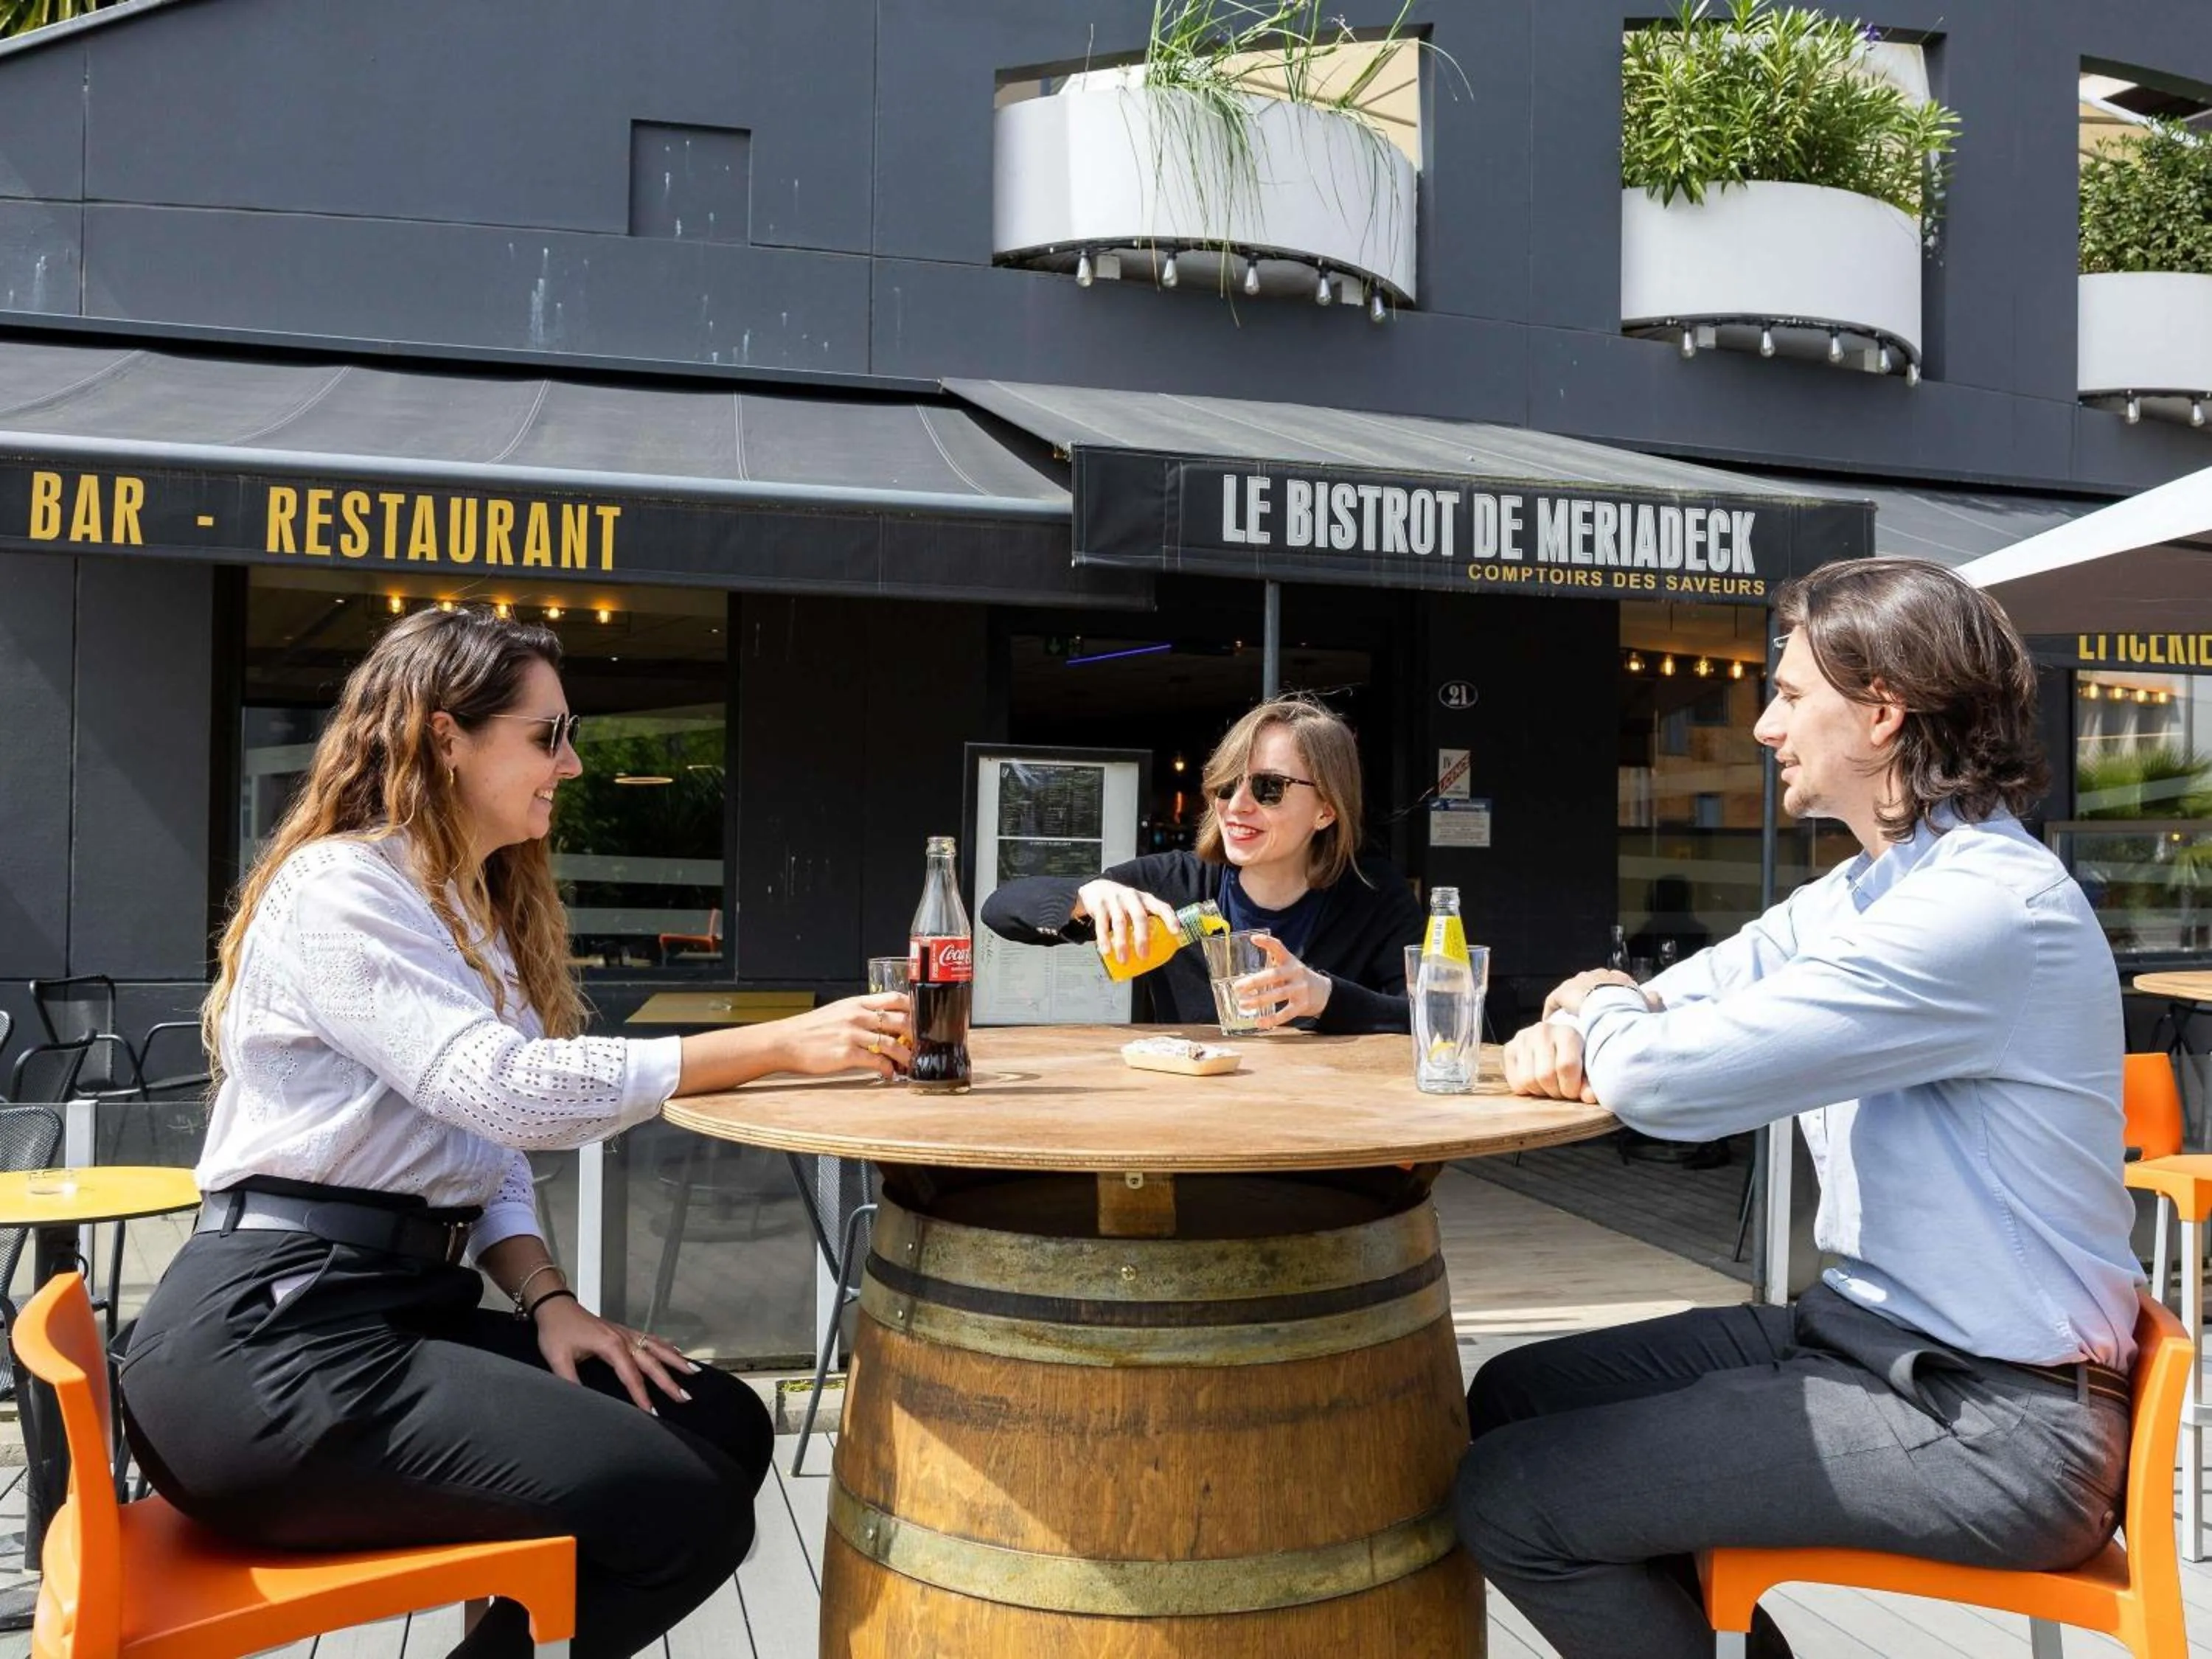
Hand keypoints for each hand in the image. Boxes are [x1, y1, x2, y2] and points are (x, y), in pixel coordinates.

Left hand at [533, 1294, 699, 1413]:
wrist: (555, 1307)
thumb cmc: (556, 1332)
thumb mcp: (558, 1358)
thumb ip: (570, 1381)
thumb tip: (581, 1402)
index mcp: (610, 1346)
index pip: (631, 1375)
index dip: (642, 1395)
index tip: (653, 1413)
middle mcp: (623, 1338)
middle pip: (651, 1363)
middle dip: (669, 1381)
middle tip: (685, 1397)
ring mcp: (626, 1333)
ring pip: (656, 1348)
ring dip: (675, 1360)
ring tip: (693, 1372)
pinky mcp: (624, 1331)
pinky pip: (651, 1339)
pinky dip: (666, 1346)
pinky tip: (677, 1351)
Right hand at [774, 993, 910, 1079]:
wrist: (785, 1041)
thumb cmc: (811, 1029)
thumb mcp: (838, 1012)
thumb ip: (860, 1014)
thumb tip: (883, 1021)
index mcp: (857, 1003)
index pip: (895, 998)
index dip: (913, 1008)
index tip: (923, 1019)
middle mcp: (857, 1016)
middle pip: (899, 1020)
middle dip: (915, 1034)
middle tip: (920, 1045)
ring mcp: (852, 1034)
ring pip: (891, 1042)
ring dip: (905, 1055)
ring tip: (909, 1063)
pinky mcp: (846, 1054)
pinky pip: (875, 1061)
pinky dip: (887, 1069)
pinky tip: (889, 1074)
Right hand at [1072, 879, 1178, 966]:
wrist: (1096, 889)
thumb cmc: (1123, 904)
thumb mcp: (1137, 907)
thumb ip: (1146, 922)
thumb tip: (1160, 950)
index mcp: (1145, 899)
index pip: (1161, 906)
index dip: (1170, 919)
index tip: (1176, 932)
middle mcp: (1132, 897)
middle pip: (1139, 917)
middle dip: (1142, 937)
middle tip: (1144, 955)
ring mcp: (1115, 900)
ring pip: (1120, 922)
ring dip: (1122, 943)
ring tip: (1124, 960)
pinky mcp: (1100, 906)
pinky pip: (1102, 924)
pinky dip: (1104, 939)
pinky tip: (1106, 951)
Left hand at [1240, 934, 1332, 1028]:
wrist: (1323, 991)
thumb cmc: (1296, 978)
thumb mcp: (1287, 966)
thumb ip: (1269, 968)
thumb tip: (1240, 979)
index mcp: (1289, 960)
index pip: (1278, 947)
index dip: (1267, 942)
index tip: (1253, 938)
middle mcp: (1295, 972)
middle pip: (1274, 975)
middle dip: (1254, 982)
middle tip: (1237, 987)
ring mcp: (1300, 989)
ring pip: (1278, 995)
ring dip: (1259, 1000)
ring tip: (1243, 1004)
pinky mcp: (1302, 1005)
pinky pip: (1286, 1013)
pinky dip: (1272, 1019)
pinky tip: (1259, 1023)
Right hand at [1502, 1021, 1598, 1102]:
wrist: (1556, 1042)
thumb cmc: (1575, 1058)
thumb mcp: (1587, 1067)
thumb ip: (1589, 1083)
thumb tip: (1589, 1097)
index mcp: (1567, 1033)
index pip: (1566, 1066)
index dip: (1571, 1087)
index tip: (1574, 1091)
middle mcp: (1543, 1031)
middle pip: (1545, 1076)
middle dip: (1556, 1091)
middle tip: (1561, 1089)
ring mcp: (1523, 1039)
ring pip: (1528, 1081)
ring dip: (1541, 1092)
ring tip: (1549, 1085)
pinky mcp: (1509, 1049)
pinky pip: (1515, 1083)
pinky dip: (1526, 1090)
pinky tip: (1536, 1082)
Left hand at [1542, 969, 1655, 1019]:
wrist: (1614, 1007)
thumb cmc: (1632, 1009)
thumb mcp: (1647, 1005)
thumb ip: (1652, 1001)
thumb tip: (1655, 996)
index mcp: (1618, 978)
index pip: (1611, 984)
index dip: (1608, 998)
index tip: (1606, 1011)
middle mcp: (1598, 975)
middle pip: (1590, 986)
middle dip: (1588, 1000)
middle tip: (1585, 1020)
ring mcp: (1579, 982)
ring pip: (1572, 993)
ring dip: (1570, 1006)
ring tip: (1569, 1024)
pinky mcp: (1565, 991)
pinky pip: (1555, 1000)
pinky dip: (1554, 1011)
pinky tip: (1552, 1024)